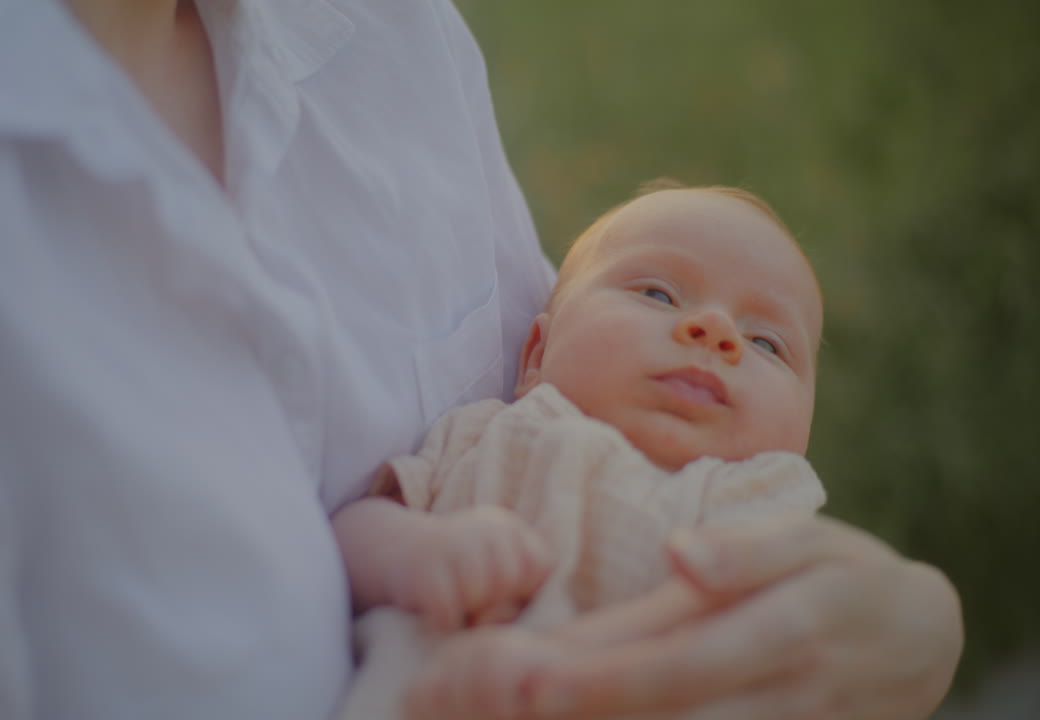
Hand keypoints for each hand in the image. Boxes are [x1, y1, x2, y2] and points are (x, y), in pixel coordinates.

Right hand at [390, 505, 551, 630]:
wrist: (389, 548)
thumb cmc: (454, 572)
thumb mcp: (492, 570)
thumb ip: (521, 592)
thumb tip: (532, 620)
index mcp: (507, 528)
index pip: (540, 566)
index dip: (525, 591)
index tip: (503, 596)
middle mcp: (482, 528)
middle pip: (510, 581)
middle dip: (496, 604)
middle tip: (473, 606)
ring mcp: (450, 544)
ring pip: (479, 598)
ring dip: (467, 615)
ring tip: (454, 606)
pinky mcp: (421, 569)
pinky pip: (447, 614)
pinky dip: (442, 623)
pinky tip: (434, 611)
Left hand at [407, 514, 962, 718]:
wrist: (918, 641)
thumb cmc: (843, 577)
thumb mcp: (814, 543)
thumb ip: (752, 550)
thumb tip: (687, 556)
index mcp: (776, 627)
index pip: (669, 659)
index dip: (594, 678)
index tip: (521, 684)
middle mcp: (773, 694)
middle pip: (664, 719)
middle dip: (574, 715)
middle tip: (489, 707)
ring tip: (509, 715)